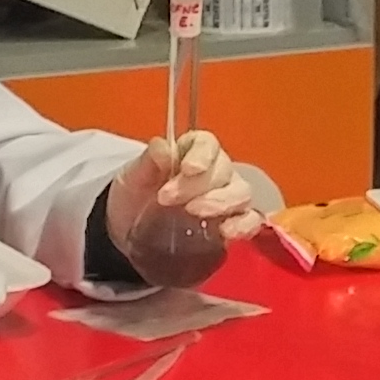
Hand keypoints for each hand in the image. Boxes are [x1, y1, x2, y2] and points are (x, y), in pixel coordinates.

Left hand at [114, 128, 265, 244]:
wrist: (128, 236)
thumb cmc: (133, 199)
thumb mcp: (130, 179)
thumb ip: (147, 163)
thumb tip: (165, 148)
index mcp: (190, 152)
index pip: (208, 143)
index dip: (202, 154)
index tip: (187, 168)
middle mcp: (215, 173)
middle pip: (224, 169)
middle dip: (198, 184)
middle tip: (167, 198)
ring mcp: (227, 200)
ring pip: (242, 192)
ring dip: (221, 202)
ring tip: (193, 213)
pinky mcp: (233, 226)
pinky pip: (251, 221)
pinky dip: (244, 225)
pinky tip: (226, 232)